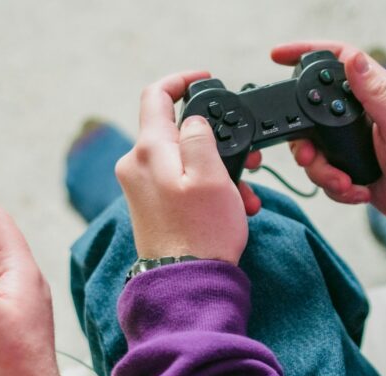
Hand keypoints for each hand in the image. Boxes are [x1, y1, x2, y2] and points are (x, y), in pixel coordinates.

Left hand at [115, 71, 261, 263]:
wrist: (187, 285)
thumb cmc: (202, 234)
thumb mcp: (212, 174)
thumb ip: (201, 135)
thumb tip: (193, 120)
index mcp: (148, 151)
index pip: (155, 95)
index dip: (182, 81)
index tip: (206, 80)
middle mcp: (136, 167)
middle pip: (177, 132)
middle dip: (217, 140)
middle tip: (249, 155)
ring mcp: (141, 189)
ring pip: (185, 161)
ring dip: (220, 171)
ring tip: (247, 194)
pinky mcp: (151, 209)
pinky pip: (181, 185)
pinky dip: (209, 189)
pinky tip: (234, 207)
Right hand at [272, 41, 385, 232]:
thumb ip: (376, 93)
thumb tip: (353, 59)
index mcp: (378, 93)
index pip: (339, 60)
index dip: (306, 53)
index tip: (279, 56)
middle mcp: (362, 113)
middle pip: (312, 113)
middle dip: (306, 141)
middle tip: (311, 157)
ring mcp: (354, 140)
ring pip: (314, 148)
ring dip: (323, 171)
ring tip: (345, 182)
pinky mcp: (350, 165)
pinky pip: (325, 173)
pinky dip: (335, 186)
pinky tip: (357, 190)